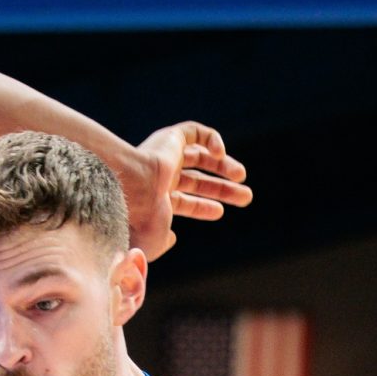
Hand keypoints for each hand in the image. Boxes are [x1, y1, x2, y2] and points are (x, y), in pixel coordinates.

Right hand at [125, 122, 251, 260]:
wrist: (131, 190)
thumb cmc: (141, 221)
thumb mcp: (155, 243)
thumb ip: (164, 243)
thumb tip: (173, 238)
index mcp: (154, 201)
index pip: (183, 201)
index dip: (204, 207)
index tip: (221, 212)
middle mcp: (158, 178)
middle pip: (196, 181)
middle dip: (222, 189)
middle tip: (245, 197)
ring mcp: (163, 157)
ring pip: (199, 157)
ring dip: (223, 166)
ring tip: (242, 176)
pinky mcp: (169, 138)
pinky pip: (195, 132)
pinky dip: (211, 139)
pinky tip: (221, 154)